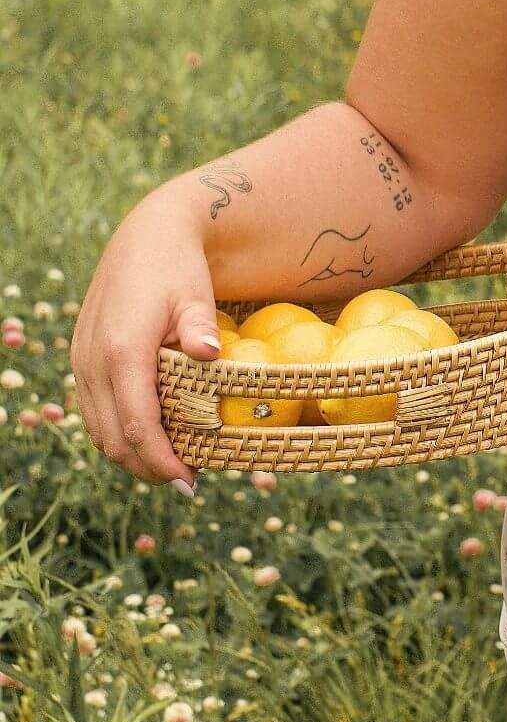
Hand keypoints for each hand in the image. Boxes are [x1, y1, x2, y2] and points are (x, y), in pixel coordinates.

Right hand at [70, 199, 225, 491]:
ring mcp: (82, 362)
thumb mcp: (194, 295)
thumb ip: (200, 328)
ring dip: (132, 455)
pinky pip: (94, 412)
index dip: (162, 460)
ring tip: (172, 466)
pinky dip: (119, 433)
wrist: (145, 239)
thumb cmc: (177, 268)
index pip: (137, 424)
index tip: (190, 480)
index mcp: (122, 350)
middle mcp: (93, 361)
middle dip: (148, 467)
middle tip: (187, 481)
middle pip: (114, 438)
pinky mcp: (82, 361)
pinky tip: (151, 438)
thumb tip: (210, 354)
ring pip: (98, 430)